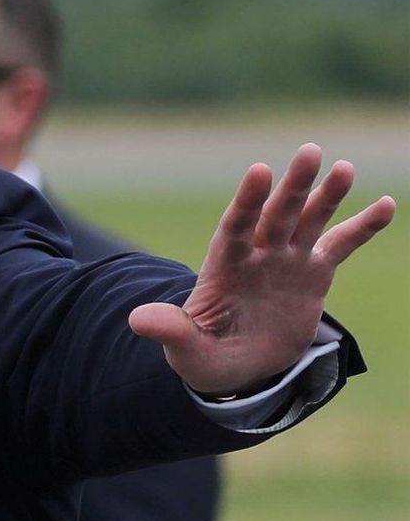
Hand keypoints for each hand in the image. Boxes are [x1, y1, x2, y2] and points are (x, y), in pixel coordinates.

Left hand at [128, 143, 395, 395]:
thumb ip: (170, 331)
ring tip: (343, 168)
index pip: (236, 228)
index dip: (247, 201)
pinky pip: (340, 244)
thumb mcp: (186, 350)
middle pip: (275, 214)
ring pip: (307, 220)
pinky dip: (362, 226)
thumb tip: (137, 321)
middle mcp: (256, 255)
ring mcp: (285, 260)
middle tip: (311, 152)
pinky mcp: (313, 273)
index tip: (259, 171)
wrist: (237, 368)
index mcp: (224, 266)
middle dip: (293, 186)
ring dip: (326, 195)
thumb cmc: (205, 357)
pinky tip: (386, 205)